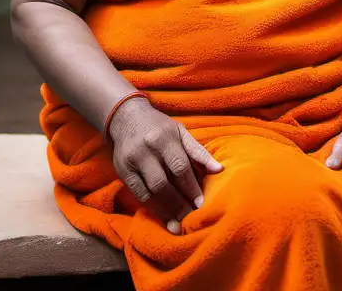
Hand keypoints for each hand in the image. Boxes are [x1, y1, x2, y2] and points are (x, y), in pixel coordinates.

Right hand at [107, 97, 222, 233]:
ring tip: (178, 223)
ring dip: (165, 210)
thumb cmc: (160, 127)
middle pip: (163, 183)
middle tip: (190, 217)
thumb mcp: (181, 132)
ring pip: (149, 192)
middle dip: (178, 203)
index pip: (179, 166)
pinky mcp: (122, 171)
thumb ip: (199, 152)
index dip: (190, 187)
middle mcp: (146, 150)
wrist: (126, 117)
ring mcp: (132, 161)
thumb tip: (219, 169)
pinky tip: (163, 214)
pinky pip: (138, 194)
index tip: (200, 203)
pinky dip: (151, 206)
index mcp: (164, 138)